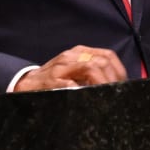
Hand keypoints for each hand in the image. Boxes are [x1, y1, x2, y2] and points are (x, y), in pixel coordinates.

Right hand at [12, 45, 127, 91]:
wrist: (26, 83)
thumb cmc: (53, 79)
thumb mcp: (74, 71)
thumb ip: (92, 72)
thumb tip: (115, 83)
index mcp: (79, 53)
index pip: (107, 55)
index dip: (118, 70)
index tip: (123, 84)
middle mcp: (71, 56)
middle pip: (101, 61)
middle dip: (112, 79)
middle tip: (115, 92)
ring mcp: (61, 67)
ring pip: (90, 68)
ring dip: (101, 83)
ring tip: (104, 93)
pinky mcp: (51, 80)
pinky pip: (71, 84)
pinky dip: (82, 90)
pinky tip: (87, 96)